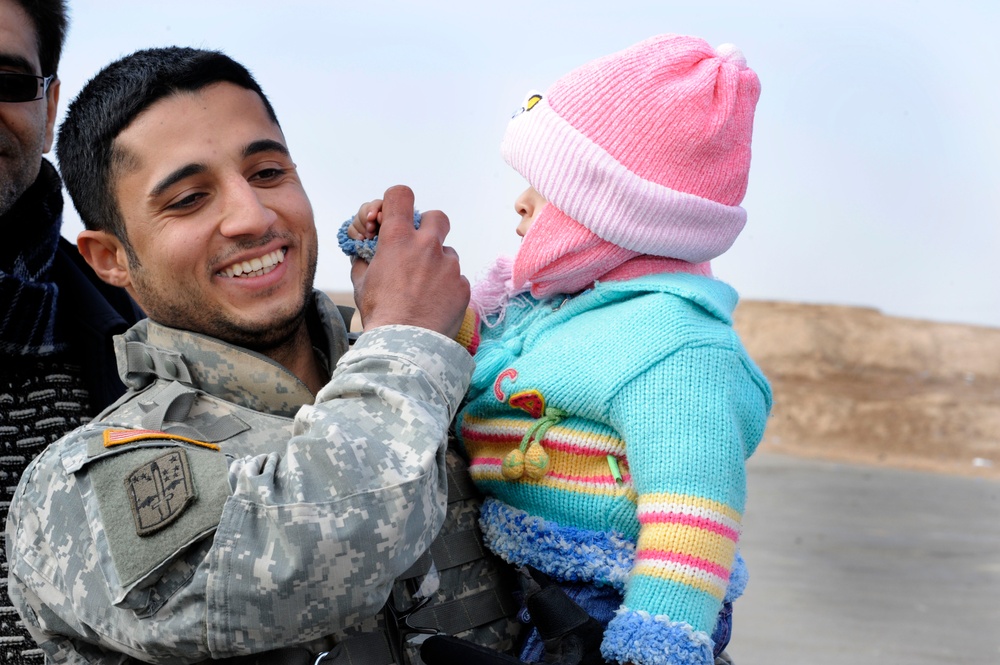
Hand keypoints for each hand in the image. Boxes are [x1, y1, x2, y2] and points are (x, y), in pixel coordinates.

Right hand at [351, 185, 469, 337]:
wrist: (405, 344)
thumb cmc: (380, 314)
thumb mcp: (362, 282)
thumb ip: (366, 259)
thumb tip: (366, 253)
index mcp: (398, 239)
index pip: (401, 195)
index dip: (397, 201)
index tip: (395, 214)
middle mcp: (427, 246)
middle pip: (436, 217)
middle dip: (428, 227)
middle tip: (419, 247)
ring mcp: (449, 266)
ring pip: (447, 253)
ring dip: (437, 264)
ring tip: (425, 288)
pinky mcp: (462, 286)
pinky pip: (456, 278)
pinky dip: (447, 287)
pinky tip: (435, 303)